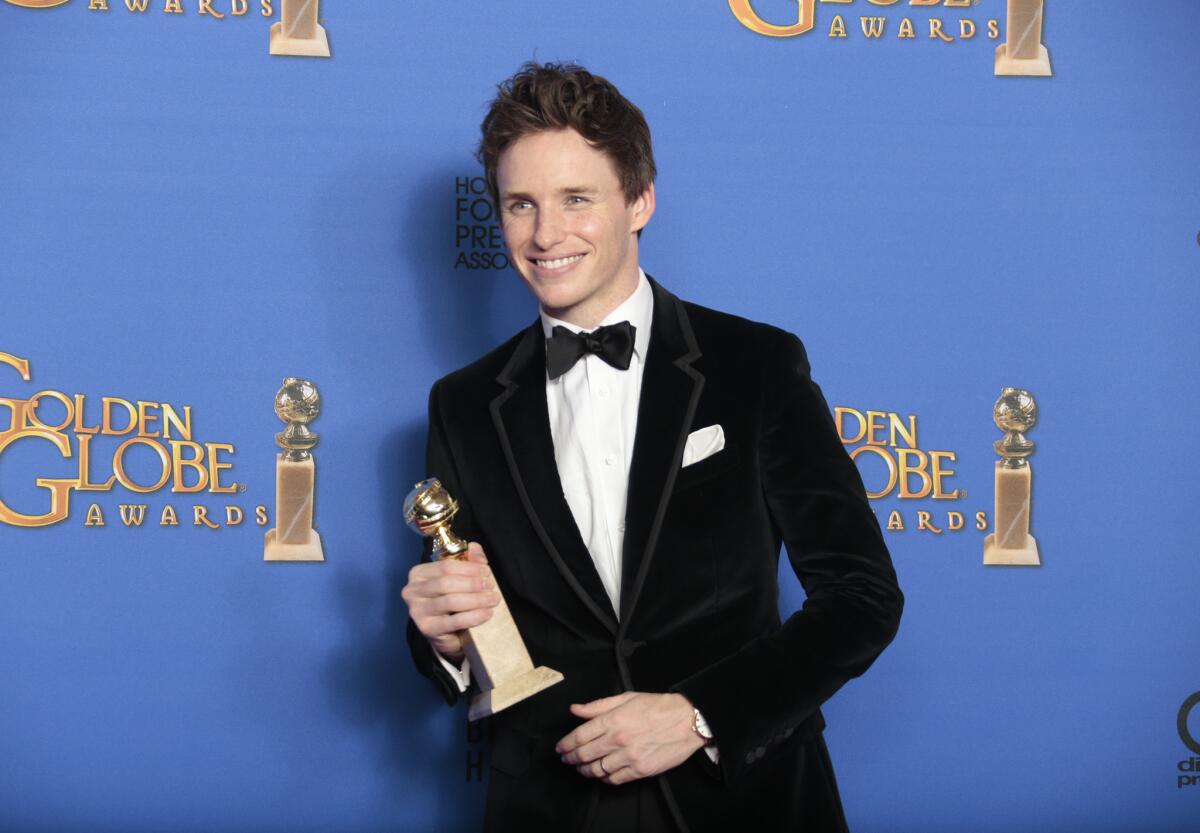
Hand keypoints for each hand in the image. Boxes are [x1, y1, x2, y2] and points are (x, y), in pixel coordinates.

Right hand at [401, 542, 498, 661]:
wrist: (445, 633)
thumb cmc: (450, 601)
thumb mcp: (458, 577)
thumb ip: (468, 560)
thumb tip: (478, 555)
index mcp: (419, 574)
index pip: (445, 566)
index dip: (469, 568)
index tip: (486, 571)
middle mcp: (413, 591)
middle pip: (447, 583)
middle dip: (472, 584)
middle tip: (490, 586)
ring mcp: (418, 611)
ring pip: (451, 601)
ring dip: (476, 599)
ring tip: (492, 599)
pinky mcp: (427, 628)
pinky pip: (455, 621)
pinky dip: (474, 616)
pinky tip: (487, 613)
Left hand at [555, 692, 704, 785]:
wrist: (687, 720)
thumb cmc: (658, 707)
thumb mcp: (626, 698)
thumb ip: (598, 706)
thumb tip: (575, 709)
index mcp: (613, 720)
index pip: (580, 736)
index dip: (566, 744)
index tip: (560, 747)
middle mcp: (619, 740)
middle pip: (585, 754)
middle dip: (571, 758)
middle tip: (566, 759)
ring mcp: (630, 757)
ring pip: (597, 770)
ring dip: (585, 770)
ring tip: (581, 768)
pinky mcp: (641, 770)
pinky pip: (615, 779)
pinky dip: (604, 779)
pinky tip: (601, 774)